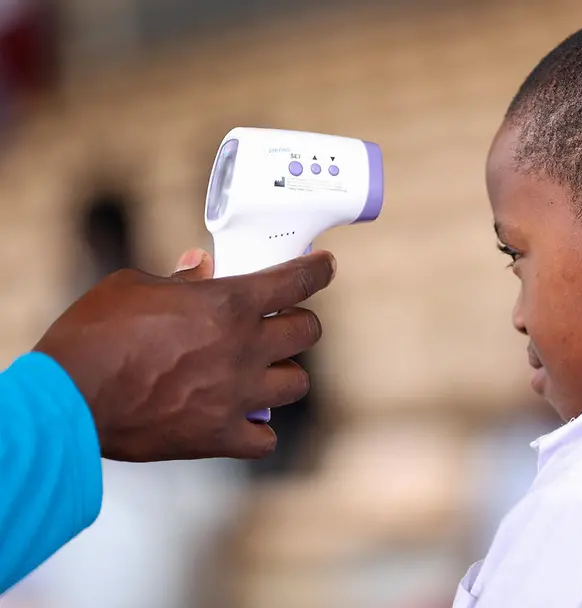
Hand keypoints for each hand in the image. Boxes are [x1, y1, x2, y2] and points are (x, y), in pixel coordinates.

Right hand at [33, 248, 336, 461]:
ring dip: (283, 375)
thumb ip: (178, 278)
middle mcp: (244, 349)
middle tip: (280, 324)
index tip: (325, 267)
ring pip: (297, 384)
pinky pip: (265, 439)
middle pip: (308, 332)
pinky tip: (244, 421)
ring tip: (262, 373)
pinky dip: (259, 431)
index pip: (297, 281)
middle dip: (298, 323)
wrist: (68, 398)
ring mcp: (237, 396)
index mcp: (229, 304)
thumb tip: (199, 267)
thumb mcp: (134, 286)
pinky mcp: (219, 437)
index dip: (318, 270)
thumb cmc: (95, 335)